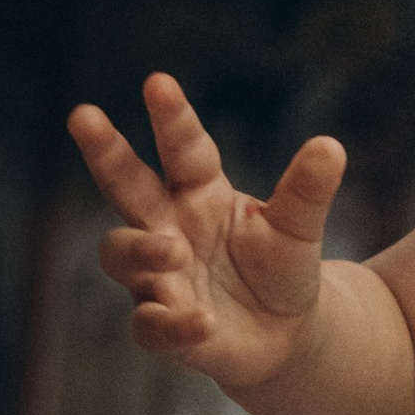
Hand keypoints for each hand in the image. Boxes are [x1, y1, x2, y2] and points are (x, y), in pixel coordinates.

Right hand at [70, 73, 344, 395]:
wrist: (285, 332)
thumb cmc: (280, 266)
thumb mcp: (299, 226)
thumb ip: (307, 190)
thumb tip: (330, 147)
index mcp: (198, 190)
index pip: (182, 147)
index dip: (171, 117)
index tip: (158, 82)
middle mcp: (167, 225)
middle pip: (124, 184)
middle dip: (105, 151)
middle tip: (83, 115)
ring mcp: (158, 275)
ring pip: (122, 253)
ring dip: (142, 249)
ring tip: (173, 250)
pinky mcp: (162, 325)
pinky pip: (151, 324)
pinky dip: (171, 322)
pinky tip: (203, 321)